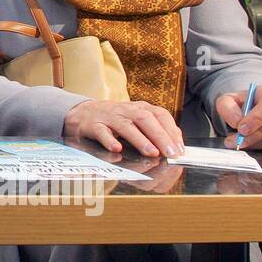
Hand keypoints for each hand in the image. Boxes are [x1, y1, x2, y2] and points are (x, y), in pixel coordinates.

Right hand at [62, 99, 183, 157]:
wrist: (83, 113)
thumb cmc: (115, 120)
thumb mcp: (137, 120)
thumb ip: (156, 130)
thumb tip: (177, 145)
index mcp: (140, 108)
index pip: (160, 115)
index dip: (171, 131)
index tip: (179, 149)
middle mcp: (126, 110)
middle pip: (146, 119)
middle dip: (160, 136)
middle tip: (170, 153)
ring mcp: (109, 117)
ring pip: (126, 126)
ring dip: (140, 140)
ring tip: (152, 153)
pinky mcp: (93, 125)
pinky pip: (101, 132)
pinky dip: (109, 140)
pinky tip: (117, 149)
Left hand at [216, 83, 261, 150]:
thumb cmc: (247, 103)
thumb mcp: (231, 99)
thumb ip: (227, 107)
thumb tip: (236, 122)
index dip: (256, 118)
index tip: (240, 129)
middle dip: (250, 137)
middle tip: (232, 141)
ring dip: (255, 144)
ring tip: (239, 142)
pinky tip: (254, 143)